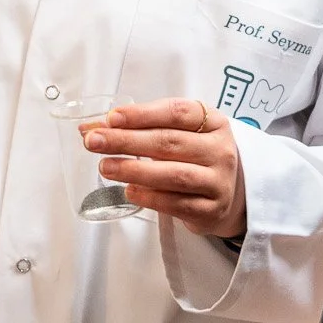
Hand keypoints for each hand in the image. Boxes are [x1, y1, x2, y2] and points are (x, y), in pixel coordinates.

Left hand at [83, 97, 246, 239]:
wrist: (232, 192)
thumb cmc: (196, 155)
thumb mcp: (179, 133)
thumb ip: (140, 127)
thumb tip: (90, 128)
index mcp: (213, 122)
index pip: (176, 112)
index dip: (142, 114)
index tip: (111, 118)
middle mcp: (219, 150)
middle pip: (169, 142)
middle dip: (127, 141)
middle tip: (94, 141)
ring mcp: (218, 181)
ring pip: (174, 174)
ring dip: (135, 170)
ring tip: (106, 167)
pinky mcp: (211, 210)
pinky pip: (177, 204)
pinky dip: (150, 197)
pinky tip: (129, 191)